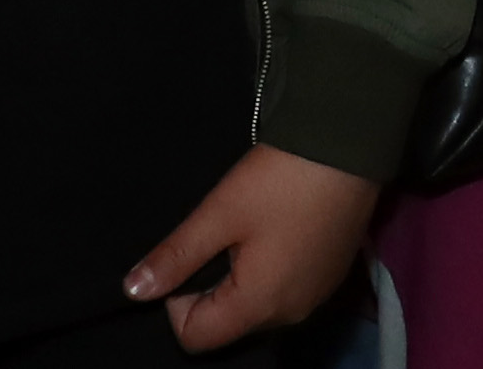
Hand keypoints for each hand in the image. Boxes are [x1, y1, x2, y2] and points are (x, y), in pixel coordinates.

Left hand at [125, 143, 380, 349]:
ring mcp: (316, 298)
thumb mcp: (219, 213)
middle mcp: (290, 315)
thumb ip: (176, 257)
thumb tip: (133, 292)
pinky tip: (277, 230)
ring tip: (250, 229)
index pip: (195, 336)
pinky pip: (286, 292)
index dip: (177, 300)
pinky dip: (272, 272)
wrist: (349, 145)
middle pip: (228, 325)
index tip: (193, 253)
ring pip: (258, 308)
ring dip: (242, 280)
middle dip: (211, 288)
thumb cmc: (279, 180)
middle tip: (220, 235)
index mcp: (259, 306)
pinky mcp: (331, 278)